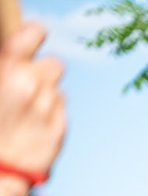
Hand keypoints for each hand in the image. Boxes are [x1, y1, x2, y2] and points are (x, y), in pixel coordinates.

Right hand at [0, 24, 65, 195]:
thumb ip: (6, 66)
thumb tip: (14, 59)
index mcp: (8, 68)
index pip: (35, 33)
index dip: (34, 36)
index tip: (30, 42)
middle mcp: (32, 84)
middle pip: (53, 65)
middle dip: (41, 73)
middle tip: (24, 86)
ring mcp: (48, 107)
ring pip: (56, 89)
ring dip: (45, 96)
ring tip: (25, 111)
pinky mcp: (60, 128)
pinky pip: (60, 111)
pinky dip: (50, 115)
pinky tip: (32, 126)